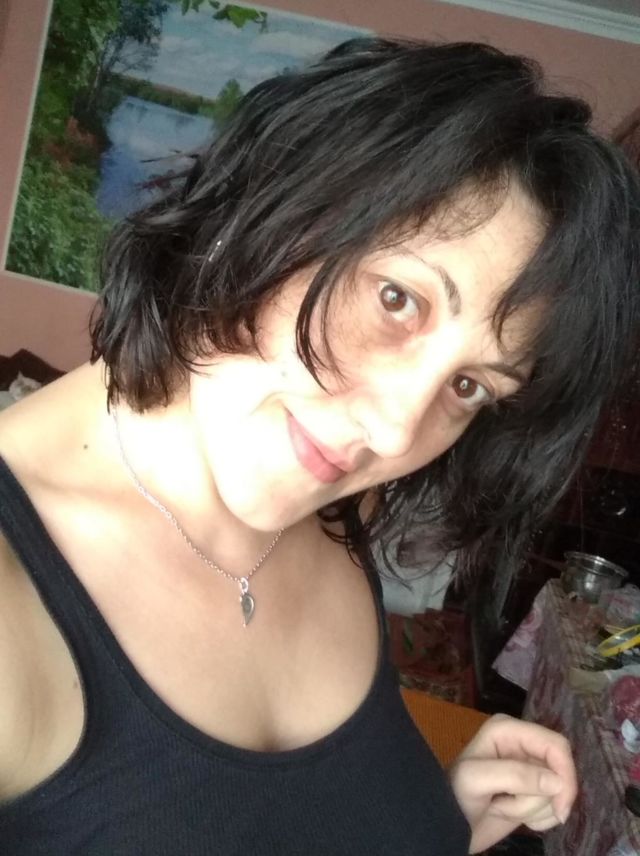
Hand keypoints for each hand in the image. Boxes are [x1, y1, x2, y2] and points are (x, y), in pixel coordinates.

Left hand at [448, 714, 577, 853]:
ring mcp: (528, 767)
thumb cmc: (454, 794)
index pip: (555, 744)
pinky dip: (540, 818)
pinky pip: (554, 805)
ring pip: (558, 791)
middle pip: (560, 769)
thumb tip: (557, 782)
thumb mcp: (476, 780)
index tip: (560, 807)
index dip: (564, 774)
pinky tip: (514, 815)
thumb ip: (515, 775)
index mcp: (508, 729)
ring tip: (504, 807)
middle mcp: (522, 743)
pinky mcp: (532, 790)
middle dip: (544, 797)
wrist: (447, 824)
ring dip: (535, 809)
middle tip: (517, 810)